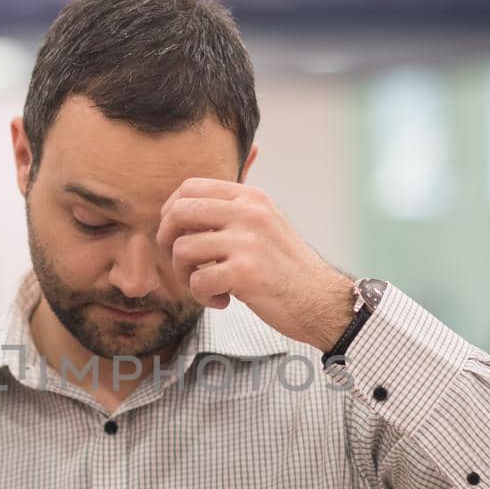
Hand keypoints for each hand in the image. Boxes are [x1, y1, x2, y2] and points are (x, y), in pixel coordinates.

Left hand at [157, 178, 354, 350]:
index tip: (176, 235)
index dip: (171, 212)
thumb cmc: (287, 268)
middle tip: (183, 263)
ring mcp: (247, 242)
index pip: (189, 188)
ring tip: (208, 286)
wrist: (321, 300)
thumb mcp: (266, 223)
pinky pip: (197, 281)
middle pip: (178, 213)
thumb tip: (186, 201)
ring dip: (185, 275)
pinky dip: (203, 297)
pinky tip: (223, 300)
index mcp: (251, 197)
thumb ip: (233, 209)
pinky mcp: (245, 273)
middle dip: (168, 242)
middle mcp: (249, 213)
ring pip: (182, 250)